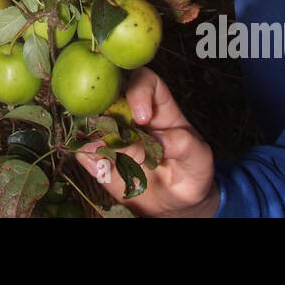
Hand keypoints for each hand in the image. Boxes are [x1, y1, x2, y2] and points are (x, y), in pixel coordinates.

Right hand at [75, 67, 218, 216]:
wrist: (177, 203)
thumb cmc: (191, 170)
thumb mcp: (198, 156)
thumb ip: (183, 144)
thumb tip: (158, 140)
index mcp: (156, 105)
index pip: (143, 81)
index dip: (139, 91)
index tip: (143, 118)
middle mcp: (129, 114)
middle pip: (107, 94)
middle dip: (103, 107)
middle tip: (110, 131)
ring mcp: (112, 135)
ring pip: (90, 122)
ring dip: (92, 134)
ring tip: (102, 153)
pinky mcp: (101, 158)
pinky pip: (85, 151)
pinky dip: (88, 157)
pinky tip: (100, 169)